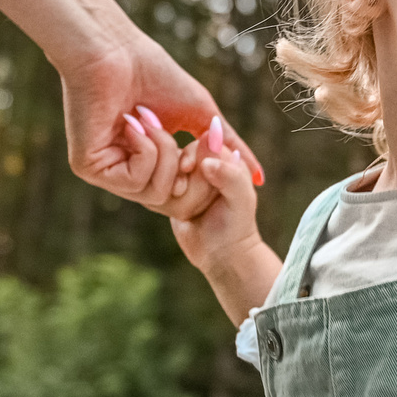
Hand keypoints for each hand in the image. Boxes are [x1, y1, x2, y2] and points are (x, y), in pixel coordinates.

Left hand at [65, 27, 263, 196]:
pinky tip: (132, 121)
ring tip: (149, 117)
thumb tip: (258, 179)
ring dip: (164, 153)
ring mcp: (106, 172)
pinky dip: (146, 151)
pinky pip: (135, 183)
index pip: (184, 194)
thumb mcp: (203, 117)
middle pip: (173, 203)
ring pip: (156, 195)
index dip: (202, 174)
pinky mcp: (88, 167)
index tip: (202, 143)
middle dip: (188, 167)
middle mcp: (125, 171)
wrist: (116, 49)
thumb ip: (228, 149)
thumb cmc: (155, 75)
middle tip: (182, 136)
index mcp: (148, 162)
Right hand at [170, 119, 265, 278]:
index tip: (187, 167)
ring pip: (164, 170)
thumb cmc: (236, 226)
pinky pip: (156, 186)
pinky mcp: (171, 193)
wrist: (221, 255)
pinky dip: (160, 197)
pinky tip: (174, 211)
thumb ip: (230, 176)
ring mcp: (186, 178)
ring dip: (170, 188)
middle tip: (182, 189)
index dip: (192, 152)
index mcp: (225, 159)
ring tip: (184, 208)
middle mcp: (205, 164)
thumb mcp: (240, 200)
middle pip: (179, 154)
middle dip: (180, 173)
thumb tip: (206, 162)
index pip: (202, 141)